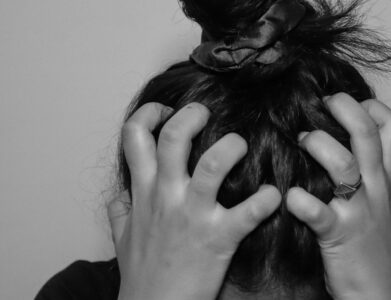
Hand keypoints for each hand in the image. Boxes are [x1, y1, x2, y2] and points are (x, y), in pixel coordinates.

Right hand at [107, 102, 280, 299]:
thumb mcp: (123, 238)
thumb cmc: (143, 274)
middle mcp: (167, 196)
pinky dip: (265, 199)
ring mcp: (193, 215)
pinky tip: (272, 195)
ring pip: (212, 164)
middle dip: (192, 115)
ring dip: (231, 147)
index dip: (149, 113)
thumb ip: (120, 211)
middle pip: (174, 137)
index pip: (134, 136)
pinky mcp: (219, 238)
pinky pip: (248, 211)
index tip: (165, 111)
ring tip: (239, 146)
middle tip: (207, 113)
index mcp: (144, 192)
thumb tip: (117, 196)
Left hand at [287, 93, 390, 299]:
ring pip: (344, 164)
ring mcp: (359, 210)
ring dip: (318, 145)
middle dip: (343, 109)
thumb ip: (368, 172)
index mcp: (386, 177)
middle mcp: (376, 188)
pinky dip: (301, 200)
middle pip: (366, 134)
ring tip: (300, 141)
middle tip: (321, 103)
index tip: (347, 102)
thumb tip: (339, 142)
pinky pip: (318, 212)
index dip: (371, 105)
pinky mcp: (338, 235)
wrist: (383, 293)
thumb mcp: (383, 202)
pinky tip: (289, 195)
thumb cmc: (376, 245)